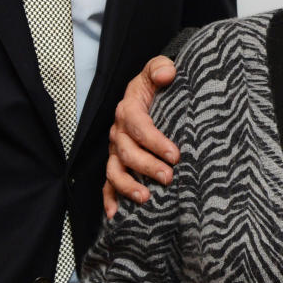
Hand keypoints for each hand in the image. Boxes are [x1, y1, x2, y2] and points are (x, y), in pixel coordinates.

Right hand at [102, 55, 179, 218]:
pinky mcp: (115, 163)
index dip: (156, 142)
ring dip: (127, 186)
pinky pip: (107, 184)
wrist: (148, 93)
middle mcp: (118, 131)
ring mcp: (114, 150)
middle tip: (169, 177)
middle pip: (127, 152)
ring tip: (146, 198)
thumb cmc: (157, 84)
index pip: (139, 126)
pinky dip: (109, 200)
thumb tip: (166, 74)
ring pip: (114, 171)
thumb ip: (162, 67)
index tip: (175, 155)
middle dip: (147, 166)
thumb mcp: (159, 68)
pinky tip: (115, 216)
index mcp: (129, 108)